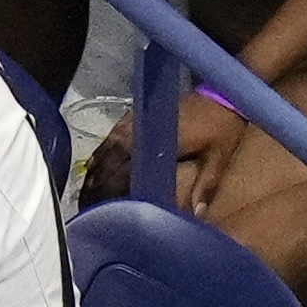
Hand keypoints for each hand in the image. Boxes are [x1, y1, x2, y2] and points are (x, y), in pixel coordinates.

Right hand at [82, 93, 249, 215]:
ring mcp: (134, 121)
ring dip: (95, 172)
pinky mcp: (134, 115)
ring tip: (85, 193)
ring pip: (105, 151)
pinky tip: (94, 169)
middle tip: (86, 207)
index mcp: (157, 142)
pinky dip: (100, 155)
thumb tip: (197, 215)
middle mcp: (139, 131)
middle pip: (109, 162)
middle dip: (97, 186)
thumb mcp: (219, 156)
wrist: (221, 92)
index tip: (100, 210)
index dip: (110, 191)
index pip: (125, 171)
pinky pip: (109, 139)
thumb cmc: (222, 126)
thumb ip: (205, 185)